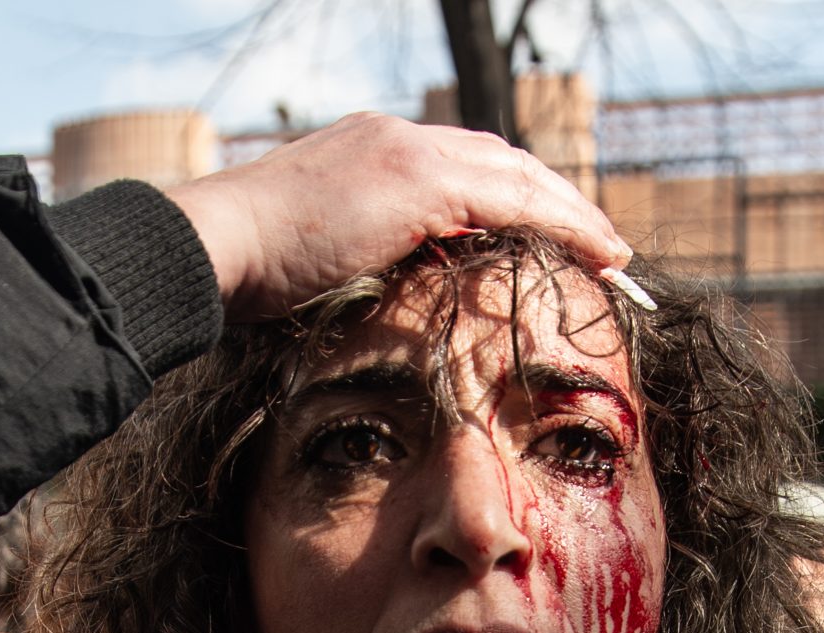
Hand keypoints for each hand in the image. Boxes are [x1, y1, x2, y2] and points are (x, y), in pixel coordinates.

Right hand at [165, 113, 629, 320]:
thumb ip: (365, 261)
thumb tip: (391, 302)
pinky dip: (561, 222)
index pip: (464, 167)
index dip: (514, 197)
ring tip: (612, 253)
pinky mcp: (416, 180)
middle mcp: (395, 139)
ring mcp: (406, 153)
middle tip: (602, 244)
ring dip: (572, 212)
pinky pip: (513, 199)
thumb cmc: (245, 273)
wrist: (211, 249)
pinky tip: (595, 251)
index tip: (549, 235)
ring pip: (518, 174)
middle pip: (502, 161)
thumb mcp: (318, 262)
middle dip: (558, 200)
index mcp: (371, 153)